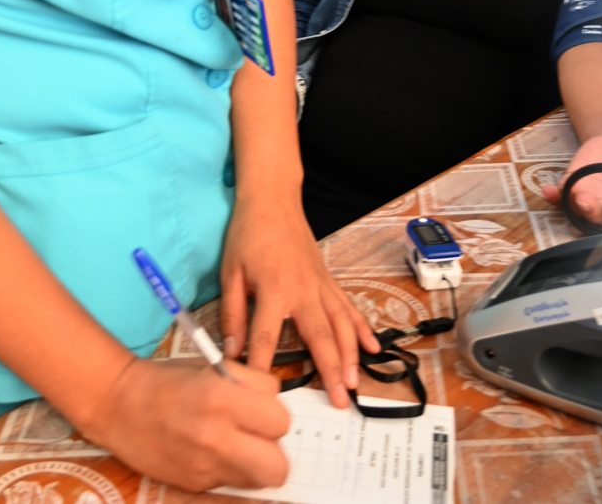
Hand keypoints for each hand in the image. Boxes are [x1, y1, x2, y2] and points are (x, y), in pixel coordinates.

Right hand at [76, 356, 289, 491]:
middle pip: (278, 468)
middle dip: (275, 451)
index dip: (274, 414)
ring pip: (257, 481)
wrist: (119, 405)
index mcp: (223, 401)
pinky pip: (230, 483)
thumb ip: (255, 386)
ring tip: (238, 444)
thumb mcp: (217, 368)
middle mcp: (215, 439)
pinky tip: (212, 452)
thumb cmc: (170, 381)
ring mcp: (203, 468)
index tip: (260, 409)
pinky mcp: (192, 484)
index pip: (282, 423)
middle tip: (260, 436)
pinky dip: (230, 470)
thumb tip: (278, 407)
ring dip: (256, 464)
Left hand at [220, 195, 376, 408]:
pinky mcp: (328, 281)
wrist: (273, 201)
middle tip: (338, 401)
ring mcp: (321, 286)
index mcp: (274, 290)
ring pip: (342, 326)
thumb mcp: (230, 273)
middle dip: (330, 372)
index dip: (262, 368)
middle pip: (320, 338)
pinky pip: (349, 308)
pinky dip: (362, 329)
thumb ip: (233, 314)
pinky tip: (372, 348)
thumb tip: (230, 351)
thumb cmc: (248, 235)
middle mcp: (304, 291)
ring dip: (350, 356)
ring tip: (354, 383)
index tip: (261, 396)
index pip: (266, 338)